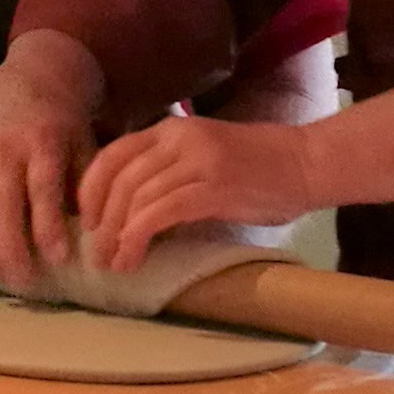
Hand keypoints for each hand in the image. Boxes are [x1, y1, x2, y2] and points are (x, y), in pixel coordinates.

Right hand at [0, 70, 97, 287]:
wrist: (28, 87)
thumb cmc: (63, 129)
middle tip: (22, 280)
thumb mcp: (85, 146)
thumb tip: (97, 233)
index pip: (43, 187)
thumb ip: (88, 186)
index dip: (47, 223)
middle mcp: (5, 147)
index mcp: (42, 142)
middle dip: (10, 243)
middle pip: (2, 200)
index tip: (57, 258)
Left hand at [77, 114, 315, 270]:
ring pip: (136, 197)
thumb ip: (168, 173)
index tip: (86, 222)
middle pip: (119, 179)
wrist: (307, 164)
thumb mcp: (203, 159)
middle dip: (100, 220)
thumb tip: (127, 210)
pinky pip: (161, 212)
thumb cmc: (259, 167)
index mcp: (171, 130)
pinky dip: (139, 236)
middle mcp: (178, 139)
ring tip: (114, 263)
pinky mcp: (213, 187)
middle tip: (97, 253)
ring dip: (118, 235)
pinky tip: (134, 256)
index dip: (90, 190)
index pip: (112, 154)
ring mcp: (197, 161)